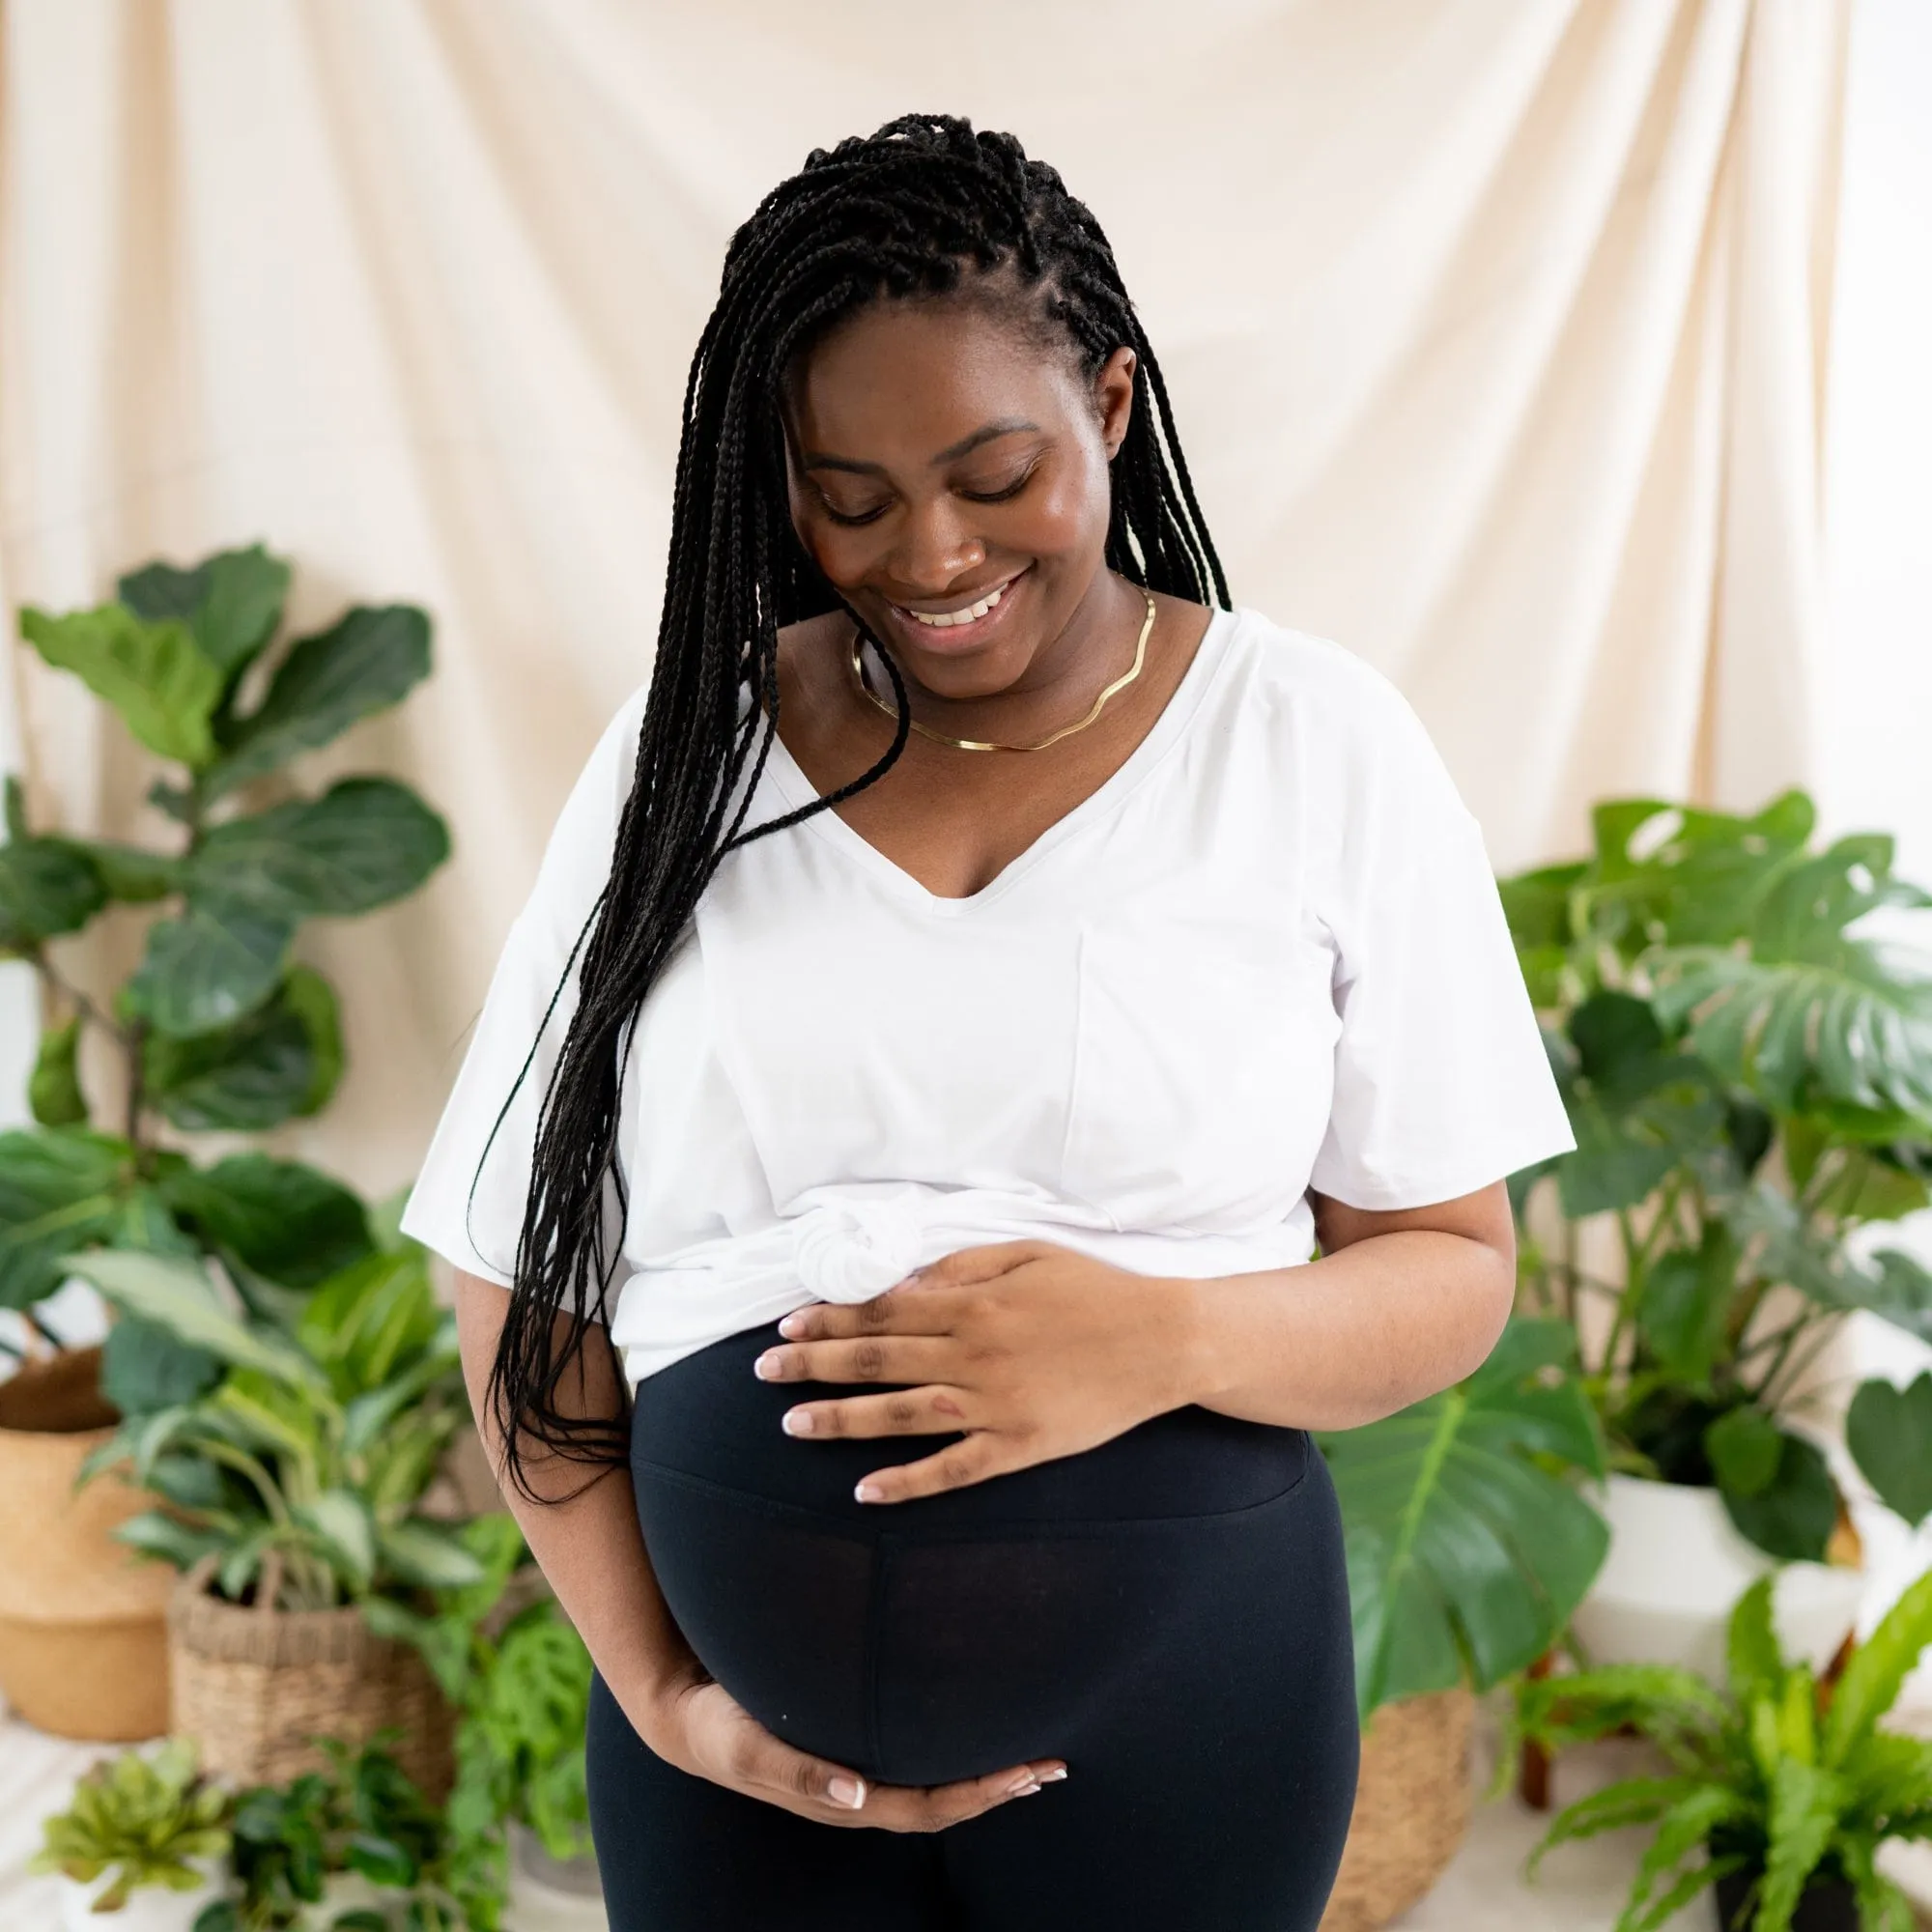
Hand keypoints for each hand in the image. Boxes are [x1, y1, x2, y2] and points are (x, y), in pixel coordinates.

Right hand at [630, 1657, 1066, 1829]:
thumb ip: (799, 1772)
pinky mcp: (848, 1752)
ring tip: (1031, 1759)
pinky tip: (969, 1731)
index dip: (978, 1794)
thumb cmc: (722, 1725)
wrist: (687, 1716)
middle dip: (998, 1787)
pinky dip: (951, 1753)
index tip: (1025, 1772)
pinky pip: (912, 1762)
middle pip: (943, 1803)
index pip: (927, 1807)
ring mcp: (855, 1777)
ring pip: (932, 1786)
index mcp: (844, 1799)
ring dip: (983, 1775)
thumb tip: (855, 1797)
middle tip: (1053, 1763)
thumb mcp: (752, 1746)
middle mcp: (858, 1795)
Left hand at [755, 1241, 1199, 1502]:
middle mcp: (974, 1355)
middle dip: (813, 1366)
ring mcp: (995, 1405)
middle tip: (764, 1372)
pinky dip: (907, 1482)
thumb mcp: (1027, 1254)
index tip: (786, 1325)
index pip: (883, 1313)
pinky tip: (865, 1491)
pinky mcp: (1019, 1447)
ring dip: (841, 1420)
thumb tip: (900, 1287)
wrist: (1165, 1341)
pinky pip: (953, 1469)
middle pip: (878, 1362)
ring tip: (791, 1426)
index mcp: (973, 1304)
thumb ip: (960, 1268)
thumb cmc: (1096, 1291)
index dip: (830, 1320)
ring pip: (901, 1415)